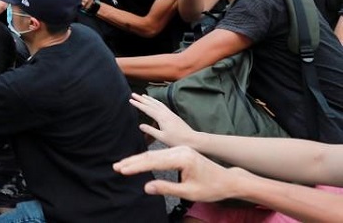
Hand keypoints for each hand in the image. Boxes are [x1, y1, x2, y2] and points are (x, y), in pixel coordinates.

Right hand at [113, 146, 245, 201]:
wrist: (228, 180)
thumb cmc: (211, 188)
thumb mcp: (189, 192)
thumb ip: (166, 188)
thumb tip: (146, 187)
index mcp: (182, 158)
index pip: (153, 161)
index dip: (136, 166)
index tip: (121, 170)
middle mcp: (179, 150)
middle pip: (150, 155)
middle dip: (132, 161)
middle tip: (115, 167)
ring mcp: (179, 150)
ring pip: (153, 154)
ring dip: (137, 160)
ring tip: (122, 165)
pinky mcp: (179, 152)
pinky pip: (160, 154)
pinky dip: (147, 159)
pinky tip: (137, 162)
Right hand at [128, 93, 195, 146]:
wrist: (192, 139)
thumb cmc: (177, 140)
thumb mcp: (162, 137)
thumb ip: (151, 131)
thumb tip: (140, 125)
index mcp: (161, 118)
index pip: (147, 109)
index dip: (138, 104)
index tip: (130, 100)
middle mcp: (165, 113)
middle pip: (151, 103)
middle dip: (141, 99)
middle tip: (133, 94)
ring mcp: (170, 113)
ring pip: (157, 103)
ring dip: (149, 99)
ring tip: (143, 95)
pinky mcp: (173, 115)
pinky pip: (162, 105)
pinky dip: (156, 102)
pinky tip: (155, 102)